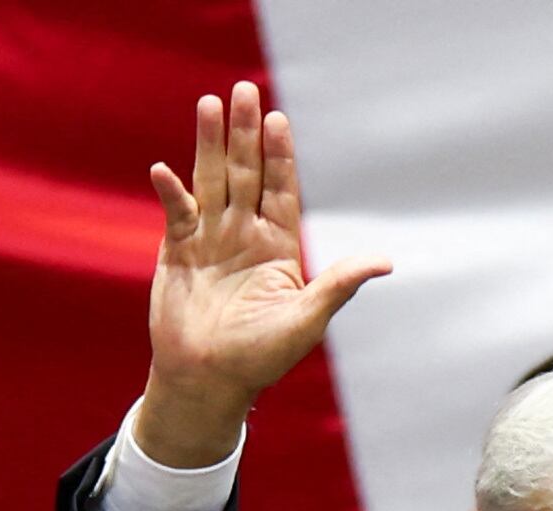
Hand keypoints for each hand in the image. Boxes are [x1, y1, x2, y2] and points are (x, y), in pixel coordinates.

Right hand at [133, 83, 390, 468]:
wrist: (209, 379)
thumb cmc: (261, 357)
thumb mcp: (307, 320)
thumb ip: (339, 284)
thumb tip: (386, 262)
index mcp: (278, 246)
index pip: (280, 189)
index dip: (279, 155)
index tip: (278, 120)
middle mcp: (244, 233)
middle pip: (244, 172)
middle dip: (244, 133)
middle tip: (245, 90)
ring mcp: (209, 237)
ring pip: (210, 180)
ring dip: (209, 144)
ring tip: (210, 104)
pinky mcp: (177, 249)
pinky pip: (176, 211)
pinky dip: (171, 191)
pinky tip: (166, 171)